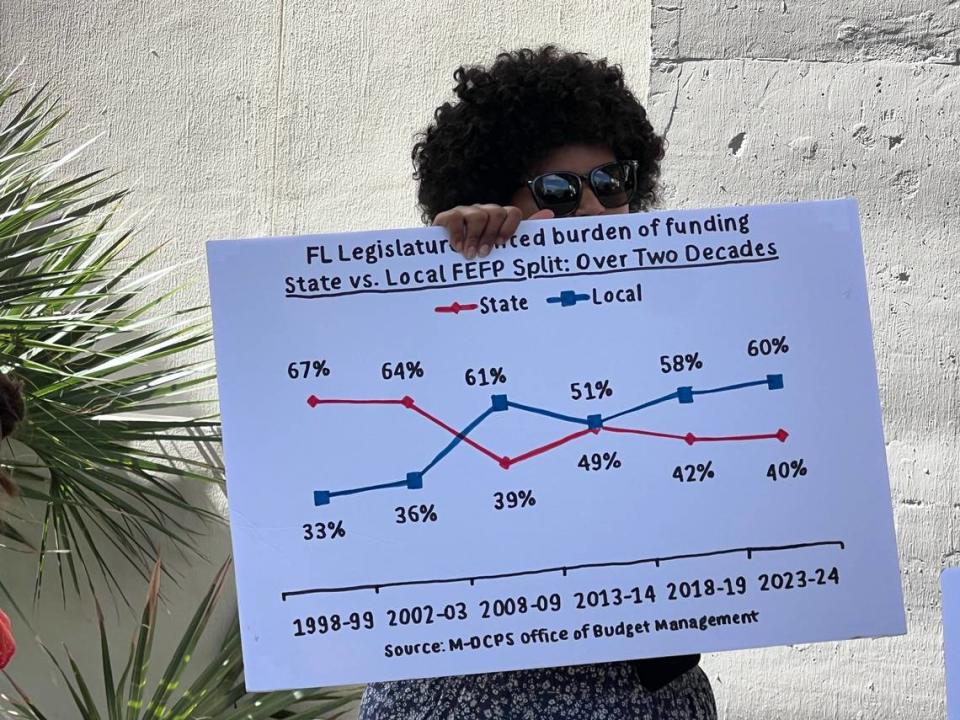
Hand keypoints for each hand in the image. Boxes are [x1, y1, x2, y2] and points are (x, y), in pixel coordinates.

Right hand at [434, 204, 554, 258]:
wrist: (448, 258)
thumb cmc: (480, 254)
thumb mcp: (502, 249)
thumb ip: (524, 233)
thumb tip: (550, 213)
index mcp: (500, 218)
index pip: (512, 212)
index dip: (510, 227)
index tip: (503, 244)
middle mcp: (484, 212)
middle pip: (494, 213)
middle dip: (490, 235)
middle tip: (485, 254)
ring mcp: (466, 212)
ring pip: (477, 216)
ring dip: (474, 238)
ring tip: (470, 255)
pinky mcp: (447, 217)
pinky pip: (454, 219)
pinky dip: (456, 234)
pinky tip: (457, 247)